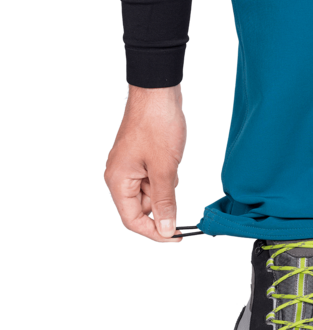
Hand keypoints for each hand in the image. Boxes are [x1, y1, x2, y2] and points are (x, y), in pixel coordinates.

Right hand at [104, 84, 185, 241]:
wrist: (158, 93)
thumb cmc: (156, 125)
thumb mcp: (164, 169)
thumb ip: (164, 202)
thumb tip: (166, 229)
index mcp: (118, 180)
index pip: (132, 219)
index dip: (154, 232)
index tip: (176, 236)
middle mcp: (120, 175)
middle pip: (140, 206)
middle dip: (162, 203)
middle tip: (177, 187)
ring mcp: (130, 165)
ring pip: (149, 191)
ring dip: (165, 187)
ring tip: (172, 164)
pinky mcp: (140, 156)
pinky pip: (153, 176)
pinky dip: (165, 175)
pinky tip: (171, 159)